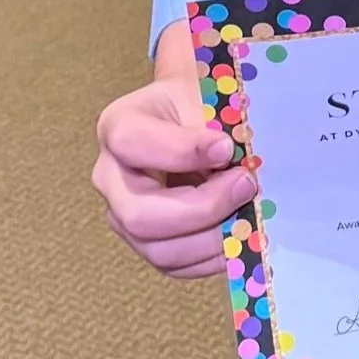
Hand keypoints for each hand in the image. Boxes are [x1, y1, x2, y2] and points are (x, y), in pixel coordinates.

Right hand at [91, 72, 256, 279]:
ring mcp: (123, 215)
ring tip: (247, 211)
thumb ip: (215, 123)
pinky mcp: (146, 242)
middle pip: (139, 215)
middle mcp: (110, 176)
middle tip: (246, 185)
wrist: (194, 117)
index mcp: (118, 126)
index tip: (227, 148)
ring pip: (159, 249)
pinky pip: (176, 266)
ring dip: (213, 237)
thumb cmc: (199, 100)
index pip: (133, 143)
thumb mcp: (204, 93)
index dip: (181, 151)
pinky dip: (213, 255)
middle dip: (202, 208)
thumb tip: (239, 161)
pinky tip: (240, 233)